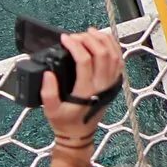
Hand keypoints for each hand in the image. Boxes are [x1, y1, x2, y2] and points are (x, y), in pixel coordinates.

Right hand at [41, 27, 124, 142]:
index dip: (75, 46)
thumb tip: (48, 72)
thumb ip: (47, 92)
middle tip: (76, 35)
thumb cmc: (64, 122)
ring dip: (103, 40)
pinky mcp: (115, 82)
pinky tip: (103, 40)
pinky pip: (119, 60)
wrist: (80, 133)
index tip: (64, 38)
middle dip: (89, 39)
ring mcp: (111, 83)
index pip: (85, 61)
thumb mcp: (50, 110)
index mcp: (86, 91)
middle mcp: (102, 85)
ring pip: (114, 55)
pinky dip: (113, 46)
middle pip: (102, 54)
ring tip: (89, 32)